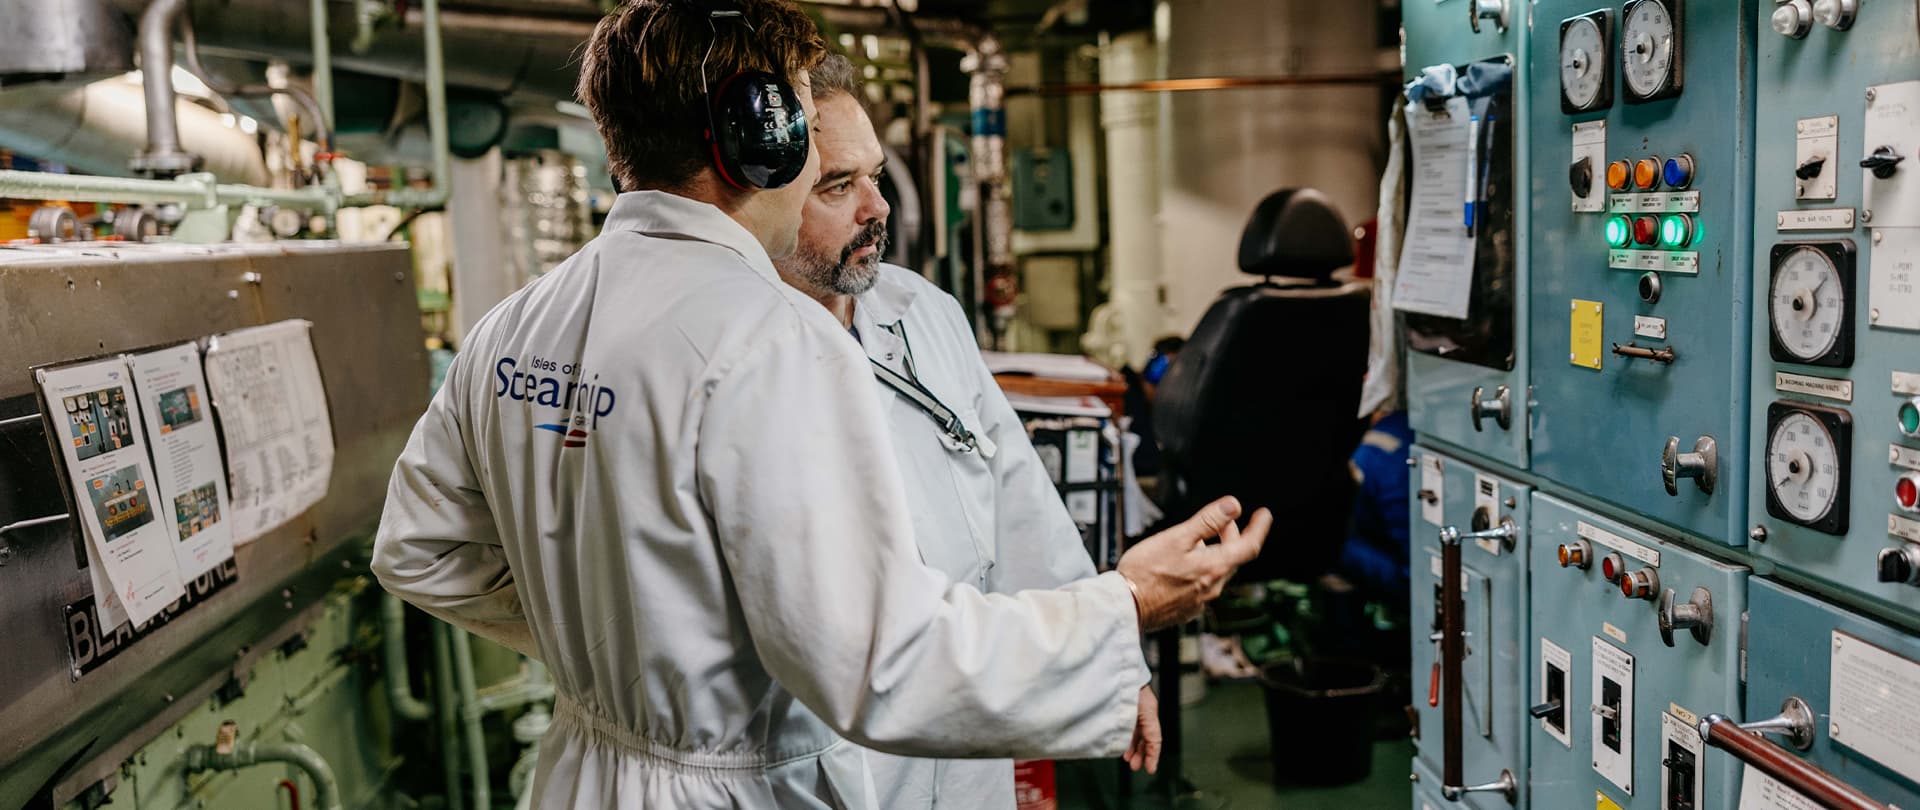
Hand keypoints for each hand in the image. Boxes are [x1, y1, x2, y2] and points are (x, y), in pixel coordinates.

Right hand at [1116, 496, 1271, 630]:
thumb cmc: (1145, 572)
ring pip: (1217, 572)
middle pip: (1232, 558)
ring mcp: (1201, 601)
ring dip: (1214, 553)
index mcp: (1214, 567)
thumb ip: (1208, 521)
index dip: (1259, 528)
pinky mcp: (1187, 609)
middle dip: (1231, 537)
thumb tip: (1233, 505)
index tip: (1264, 515)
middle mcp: (1213, 587)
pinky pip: (1202, 586)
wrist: (1124, 607)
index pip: (1249, 546)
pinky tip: (1182, 566)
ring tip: (1196, 541)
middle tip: (1222, 521)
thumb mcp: (1177, 538)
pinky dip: (1201, 570)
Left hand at [1125, 686, 1161, 773]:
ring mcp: (1136, 710)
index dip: (1153, 756)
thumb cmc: (1128, 682)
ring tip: (1128, 759)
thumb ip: (1136, 725)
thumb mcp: (1136, 706)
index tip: (1150, 769)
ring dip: (1135, 748)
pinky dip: (1129, 738)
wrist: (1120, 668)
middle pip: (1147, 739)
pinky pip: (1131, 727)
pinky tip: (1123, 746)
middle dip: (1143, 754)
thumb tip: (1133, 745)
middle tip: (1134, 766)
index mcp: (1150, 712)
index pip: (1155, 739)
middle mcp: (1145, 713)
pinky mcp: (1127, 708)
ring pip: (1139, 734)